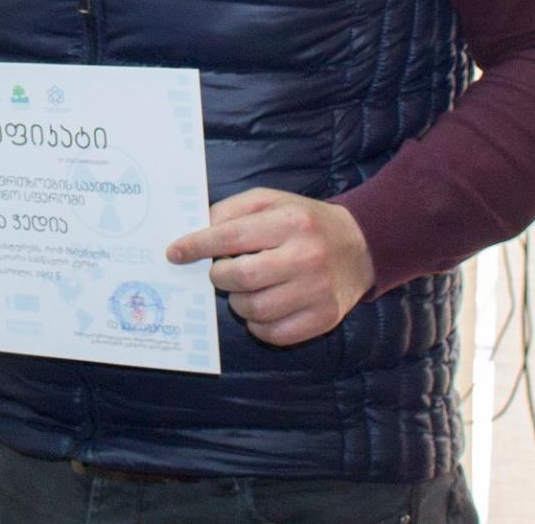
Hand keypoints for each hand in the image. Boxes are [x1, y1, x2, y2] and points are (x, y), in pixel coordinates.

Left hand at [166, 187, 374, 346]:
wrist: (359, 246)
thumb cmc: (303, 222)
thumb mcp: (270, 201)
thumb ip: (231, 210)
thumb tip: (197, 232)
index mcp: (290, 222)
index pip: (231, 235)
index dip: (197, 245)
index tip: (175, 252)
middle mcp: (306, 257)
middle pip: (241, 277)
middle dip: (218, 276)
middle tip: (219, 272)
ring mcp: (317, 291)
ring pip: (255, 309)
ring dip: (237, 301)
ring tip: (243, 289)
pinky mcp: (324, 318)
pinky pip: (274, 333)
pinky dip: (257, 324)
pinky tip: (260, 308)